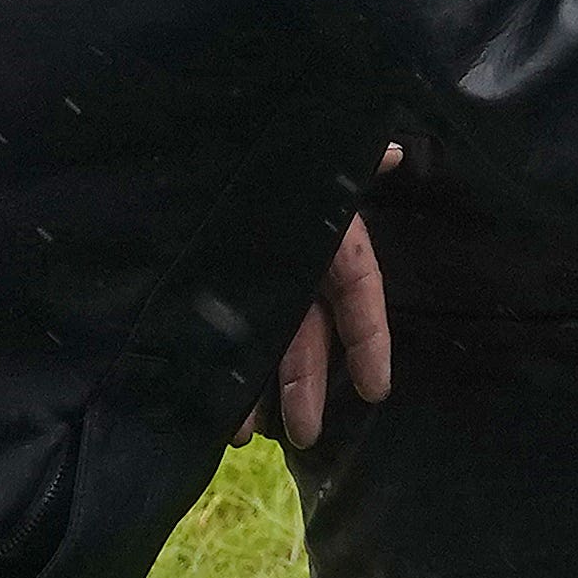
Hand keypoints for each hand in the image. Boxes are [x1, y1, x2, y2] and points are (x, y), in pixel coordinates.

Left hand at [237, 155, 400, 449]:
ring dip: (258, 393)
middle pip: (308, 332)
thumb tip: (391, 151)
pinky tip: (213, 410)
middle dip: (307, 385)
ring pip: (265, 344)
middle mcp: (291, 264)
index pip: (357, 290)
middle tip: (305, 435)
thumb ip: (350, 160)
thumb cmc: (258, 154)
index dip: (369, 339)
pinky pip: (222, 339)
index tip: (377, 388)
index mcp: (323, 234)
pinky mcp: (208, 292)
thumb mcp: (304, 157)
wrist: (186, 142)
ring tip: (245, 435)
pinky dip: (221, 375)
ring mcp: (251, 281)